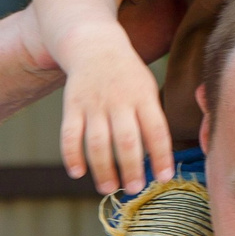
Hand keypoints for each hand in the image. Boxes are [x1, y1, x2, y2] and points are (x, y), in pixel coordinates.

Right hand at [55, 25, 175, 195]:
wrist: (94, 45)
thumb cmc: (128, 77)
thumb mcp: (148, 89)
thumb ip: (152, 121)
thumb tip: (160, 161)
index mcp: (143, 97)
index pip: (157, 130)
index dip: (162, 156)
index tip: (165, 178)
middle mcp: (119, 100)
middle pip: (126, 140)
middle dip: (131, 168)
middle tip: (135, 190)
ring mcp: (94, 103)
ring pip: (97, 142)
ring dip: (103, 169)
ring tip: (108, 188)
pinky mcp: (72, 105)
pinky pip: (70, 134)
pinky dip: (71, 155)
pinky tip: (77, 172)